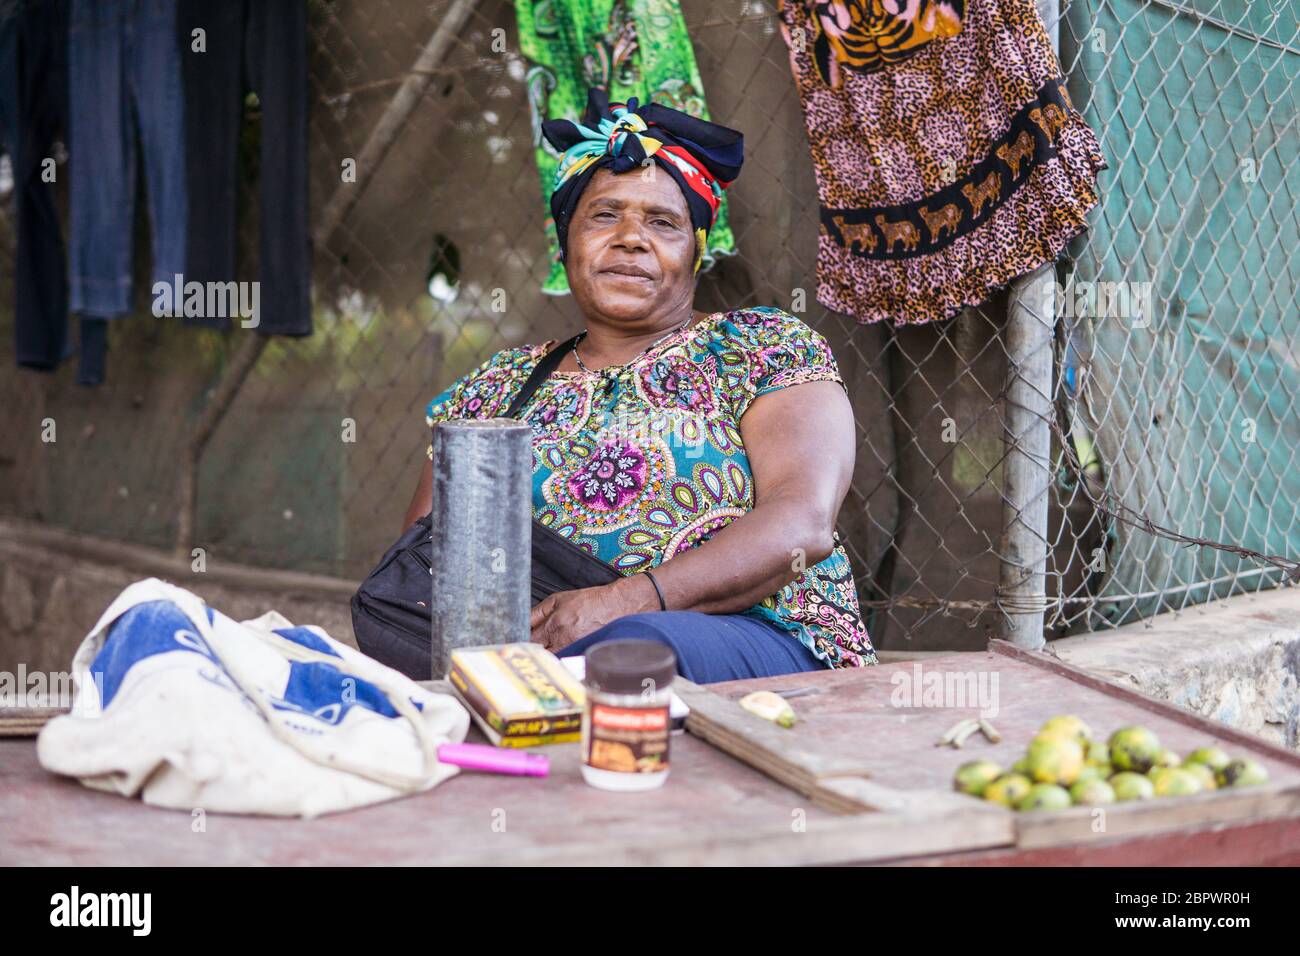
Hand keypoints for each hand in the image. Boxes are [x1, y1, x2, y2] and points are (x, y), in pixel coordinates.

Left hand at [530, 575, 657, 654]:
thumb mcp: (558, 599)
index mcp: (554, 625)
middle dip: (528, 654)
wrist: (617, 606)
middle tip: (519, 655)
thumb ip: (537, 612)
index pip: (527, 640)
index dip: (518, 643)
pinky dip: (558, 665)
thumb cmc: (590, 602)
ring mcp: (574, 650)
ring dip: (542, 662)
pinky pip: (565, 665)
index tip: (511, 644)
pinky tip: (554, 663)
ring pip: (550, 663)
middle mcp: (563, 640)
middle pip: (537, 655)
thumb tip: (521, 622)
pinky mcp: (584, 656)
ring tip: (536, 660)